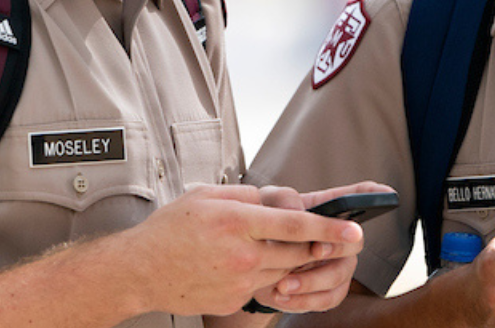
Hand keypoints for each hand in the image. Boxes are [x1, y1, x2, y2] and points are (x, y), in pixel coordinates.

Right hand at [123, 184, 363, 315]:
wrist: (140, 271)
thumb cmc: (169, 231)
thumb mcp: (205, 196)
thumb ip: (247, 194)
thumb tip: (277, 199)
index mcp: (236, 221)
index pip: (296, 224)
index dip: (329, 227)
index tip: (354, 230)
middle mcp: (242, 254)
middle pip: (298, 253)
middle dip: (316, 247)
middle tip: (325, 241)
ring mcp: (239, 281)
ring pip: (283, 271)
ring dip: (285, 261)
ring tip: (265, 249)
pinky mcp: (234, 300)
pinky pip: (262, 287)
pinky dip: (262, 276)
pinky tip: (239, 266)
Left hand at [248, 181, 393, 312]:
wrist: (250, 264)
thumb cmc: (263, 226)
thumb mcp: (264, 204)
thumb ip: (281, 199)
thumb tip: (298, 209)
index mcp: (328, 210)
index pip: (358, 197)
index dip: (373, 195)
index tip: (385, 193)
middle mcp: (341, 237)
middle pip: (354, 241)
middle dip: (335, 247)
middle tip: (314, 250)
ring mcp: (339, 265)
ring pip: (339, 276)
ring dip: (311, 282)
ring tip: (282, 284)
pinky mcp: (330, 290)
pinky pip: (327, 299)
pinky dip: (303, 300)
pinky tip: (280, 295)